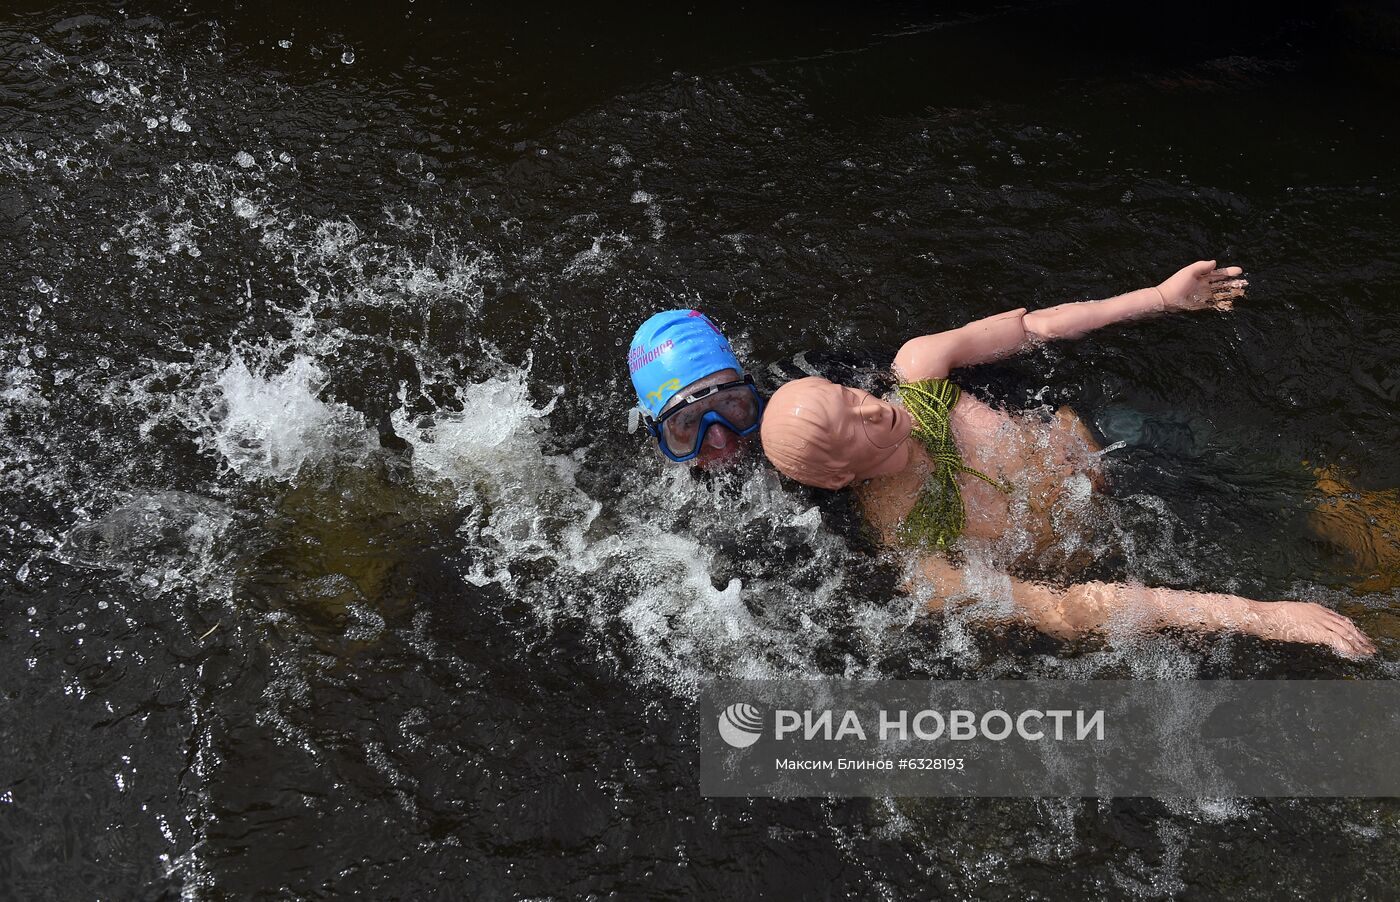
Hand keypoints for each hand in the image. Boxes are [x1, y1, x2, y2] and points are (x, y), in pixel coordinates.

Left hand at [1156, 260, 1247, 311]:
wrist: (1165, 300)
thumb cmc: (1176, 284)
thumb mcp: (1188, 271)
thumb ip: (1201, 266)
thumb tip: (1215, 262)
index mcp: (1201, 277)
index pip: (1218, 274)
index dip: (1229, 272)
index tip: (1240, 270)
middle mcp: (1203, 286)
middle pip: (1221, 284)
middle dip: (1233, 283)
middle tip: (1245, 283)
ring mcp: (1202, 297)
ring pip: (1220, 294)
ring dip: (1230, 294)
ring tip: (1241, 293)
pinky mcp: (1200, 306)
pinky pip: (1214, 305)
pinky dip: (1222, 304)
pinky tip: (1230, 304)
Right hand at [1255, 600, 1375, 657]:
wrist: (1267, 616)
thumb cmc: (1273, 616)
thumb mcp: (1292, 614)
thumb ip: (1304, 619)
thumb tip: (1306, 627)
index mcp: (1316, 608)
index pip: (1340, 619)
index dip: (1352, 628)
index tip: (1359, 636)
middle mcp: (1322, 614)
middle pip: (1347, 625)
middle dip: (1359, 636)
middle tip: (1369, 645)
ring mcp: (1321, 622)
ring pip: (1346, 633)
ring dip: (1357, 643)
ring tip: (1366, 652)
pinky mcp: (1318, 631)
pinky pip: (1338, 640)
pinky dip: (1347, 647)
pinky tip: (1353, 654)